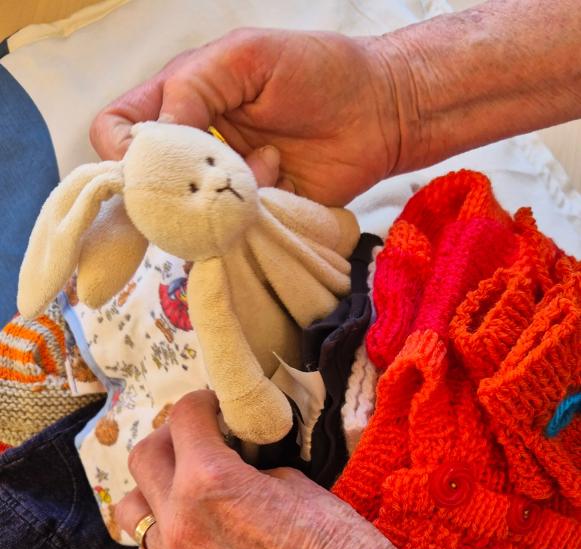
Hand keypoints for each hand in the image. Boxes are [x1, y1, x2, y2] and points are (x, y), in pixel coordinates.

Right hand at [90, 28, 399, 204]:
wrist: (380, 112)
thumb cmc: (319, 71)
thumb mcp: (247, 58)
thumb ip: (193, 89)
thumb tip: (151, 139)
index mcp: (182, 100)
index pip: (118, 129)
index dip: (120, 149)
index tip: (146, 159)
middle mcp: (196, 148)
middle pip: (147, 184)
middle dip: (172, 184)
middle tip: (213, 171)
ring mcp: (224, 187)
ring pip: (187, 215)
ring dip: (219, 195)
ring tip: (265, 163)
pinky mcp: (255, 216)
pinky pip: (230, 232)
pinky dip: (249, 213)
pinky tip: (283, 177)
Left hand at [114, 390, 399, 548]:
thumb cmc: (335, 538)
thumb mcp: (290, 479)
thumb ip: (244, 467)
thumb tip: (230, 461)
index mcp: (209, 480)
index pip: (182, 419)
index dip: (201, 403)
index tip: (216, 407)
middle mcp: (179, 520)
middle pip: (143, 457)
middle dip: (170, 437)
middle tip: (199, 437)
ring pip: (133, 509)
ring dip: (154, 486)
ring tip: (185, 482)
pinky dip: (163, 527)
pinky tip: (192, 524)